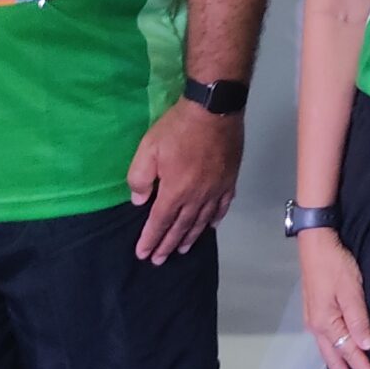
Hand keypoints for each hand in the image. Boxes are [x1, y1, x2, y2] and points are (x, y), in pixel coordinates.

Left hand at [125, 101, 242, 263]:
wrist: (214, 109)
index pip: (160, 222)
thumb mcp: (148, 149)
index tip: (143, 254)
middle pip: (180, 227)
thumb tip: (139, 201)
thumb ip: (140, 178)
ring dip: (190, 237)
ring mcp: (216, 189)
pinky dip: (215, 219)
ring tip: (182, 249)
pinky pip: (222, 206)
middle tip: (159, 259)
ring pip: (202, 221)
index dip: (151, 239)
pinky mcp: (229, 179)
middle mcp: (197, 197)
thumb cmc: (178, 128)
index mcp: (175, 191)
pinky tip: (210, 226)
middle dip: (168, 245)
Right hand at [299, 230, 369, 368]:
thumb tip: (366, 345)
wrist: (315, 242)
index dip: (363, 367)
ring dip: (338, 367)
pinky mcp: (315, 311)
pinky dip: (332, 353)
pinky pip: (324, 341)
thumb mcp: (351, 289)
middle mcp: (316, 326)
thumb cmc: (334, 263)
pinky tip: (337, 354)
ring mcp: (313, 319)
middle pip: (332, 359)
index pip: (349, 352)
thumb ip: (359, 318)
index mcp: (326, 323)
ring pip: (327, 351)